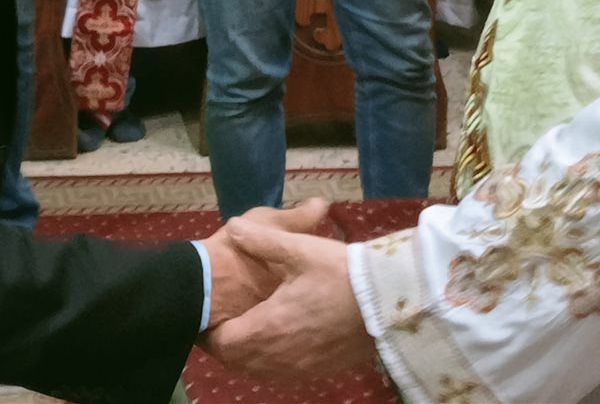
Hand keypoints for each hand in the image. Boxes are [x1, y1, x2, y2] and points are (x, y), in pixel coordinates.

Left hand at [203, 217, 376, 378]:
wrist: (389, 303)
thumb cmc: (341, 273)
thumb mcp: (300, 249)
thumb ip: (261, 240)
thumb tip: (232, 227)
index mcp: (268, 326)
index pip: (222, 343)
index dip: (209, 331)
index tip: (209, 312)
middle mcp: (279, 355)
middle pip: (236, 360)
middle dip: (225, 342)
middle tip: (224, 317)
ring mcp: (299, 368)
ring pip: (258, 369)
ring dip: (247, 353)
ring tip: (247, 326)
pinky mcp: (318, 371)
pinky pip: (280, 373)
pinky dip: (269, 360)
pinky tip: (277, 337)